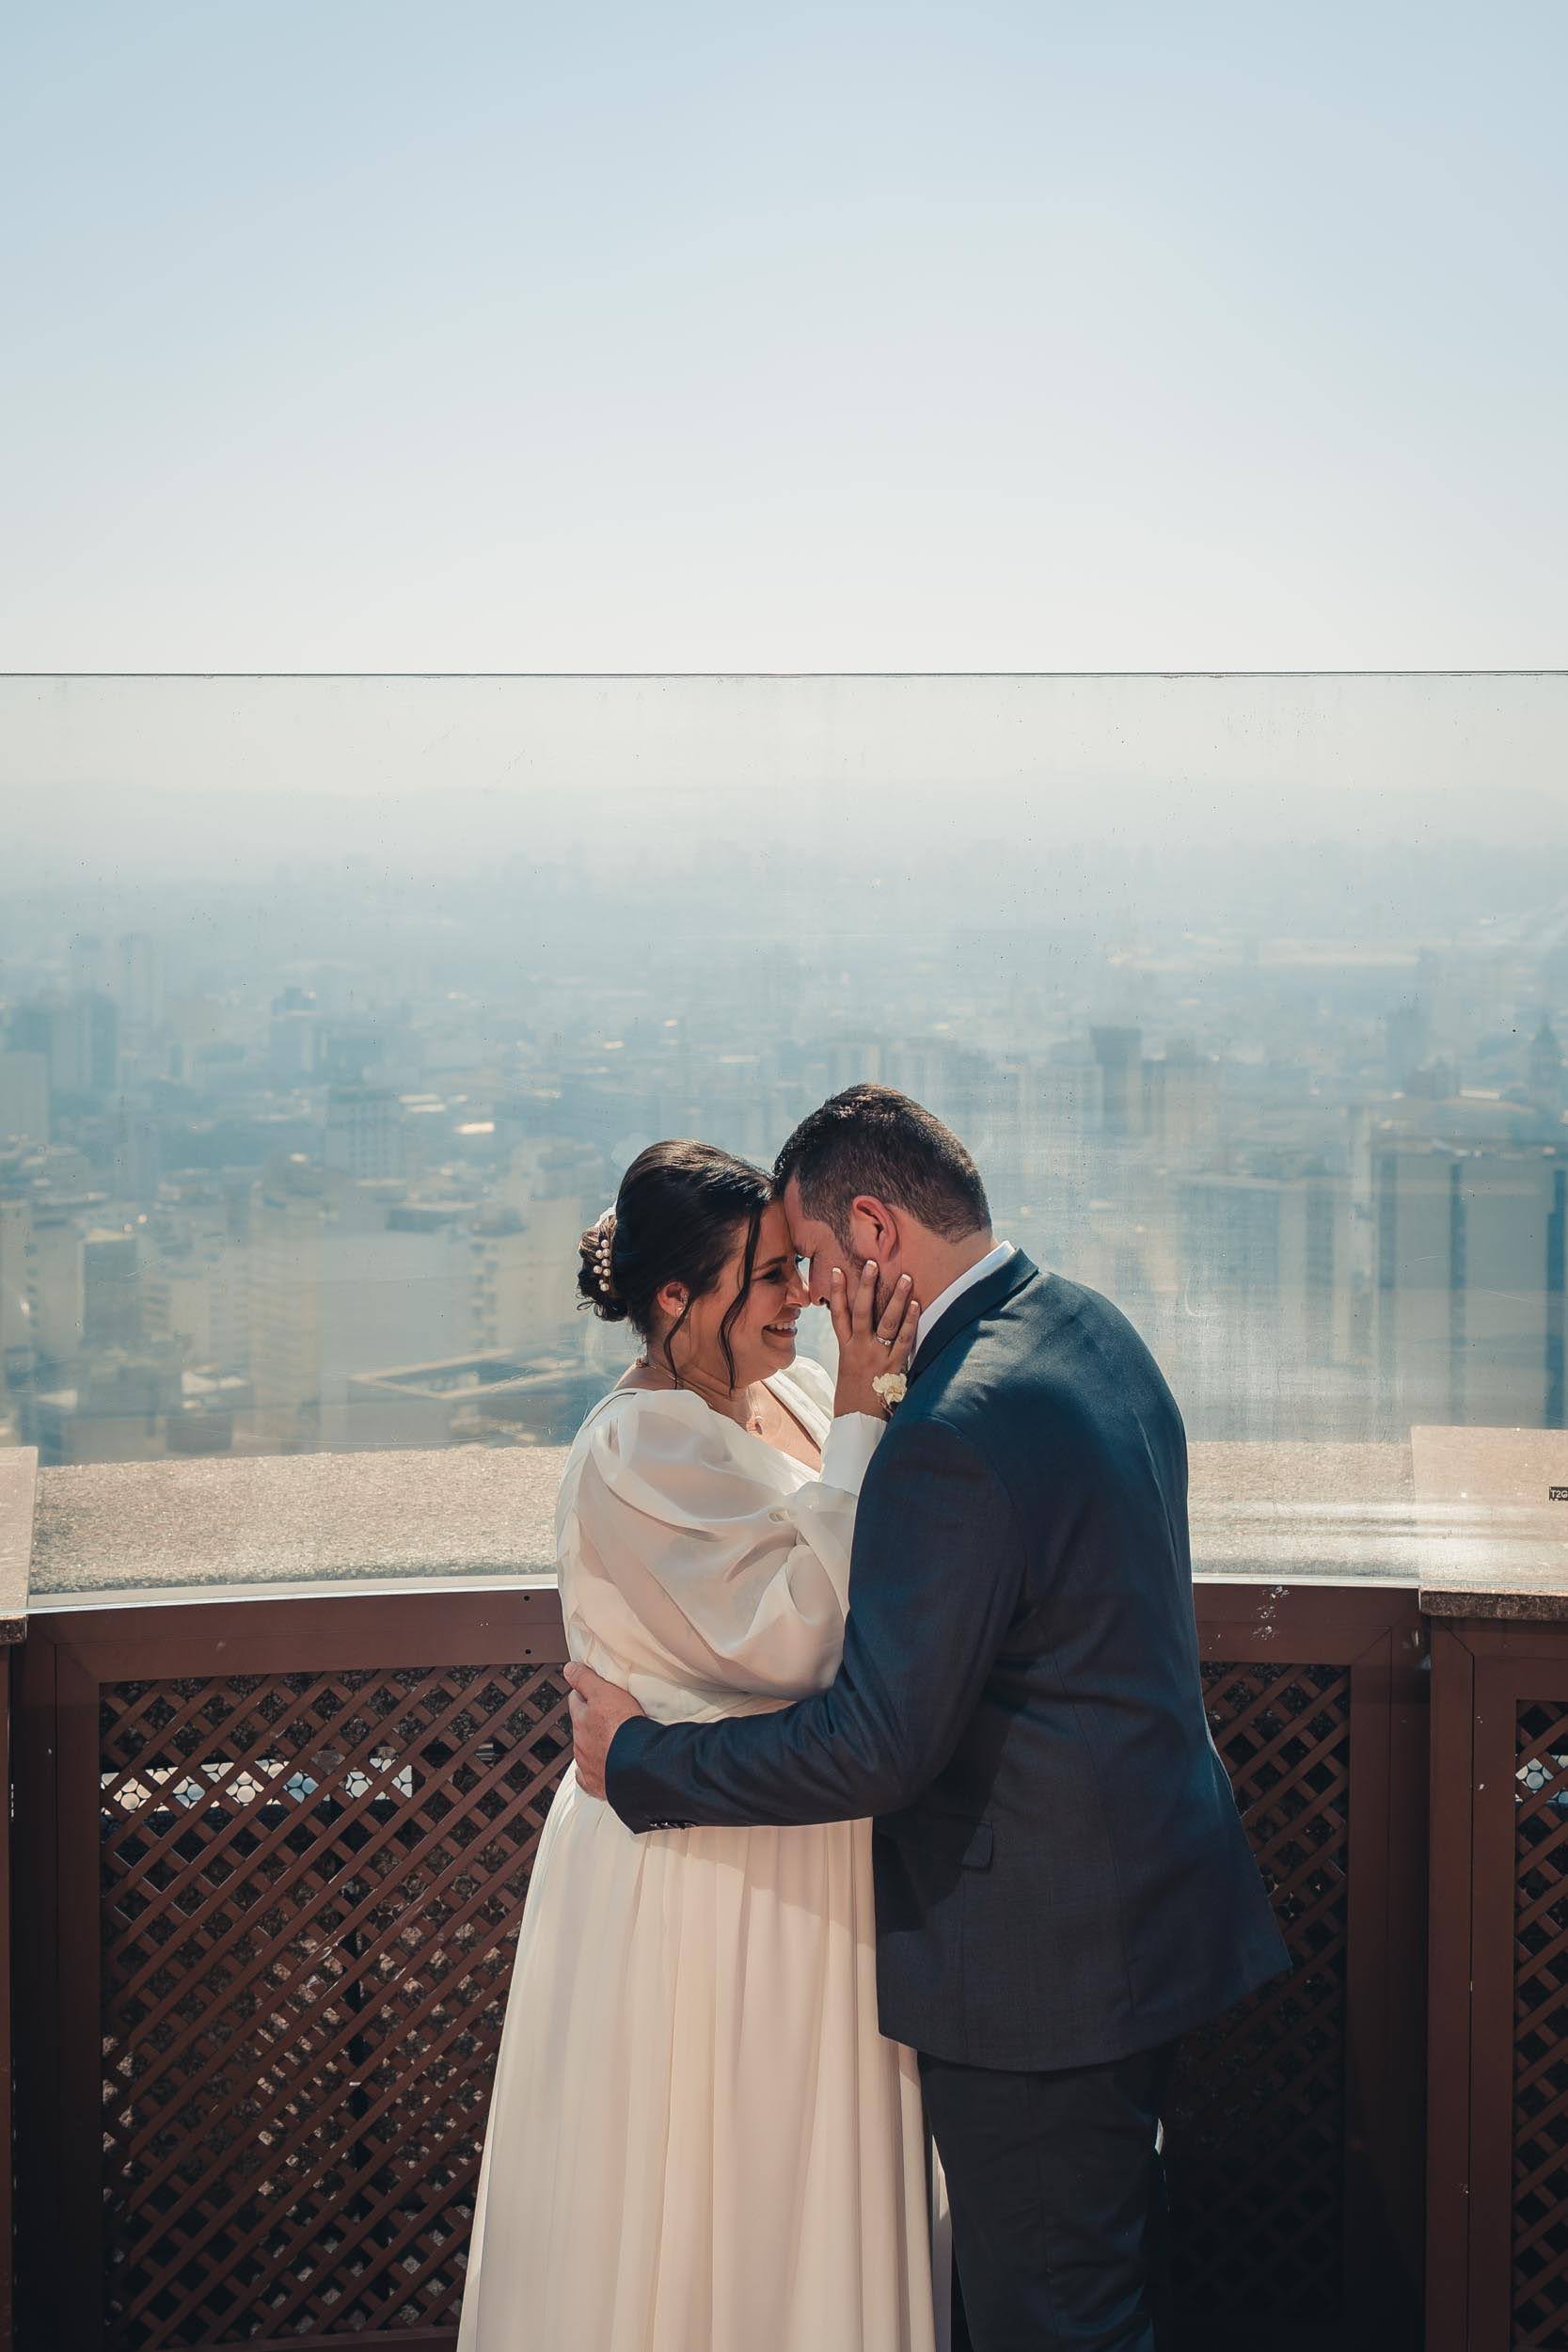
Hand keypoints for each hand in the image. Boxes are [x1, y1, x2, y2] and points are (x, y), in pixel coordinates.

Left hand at [563, 1662, 646, 1798]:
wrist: (638, 1764)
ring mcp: (587, 1764)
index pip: (577, 1701)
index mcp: (581, 1720)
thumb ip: (585, 1679)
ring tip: (611, 1740)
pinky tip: (602, 1767)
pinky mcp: (597, 1784)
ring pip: (585, 1750)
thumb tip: (568, 1668)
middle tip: (606, 1715)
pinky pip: (589, 1777)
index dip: (585, 1694)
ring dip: (594, 1744)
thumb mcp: (605, 1692)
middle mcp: (580, 1743)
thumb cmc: (624, 1727)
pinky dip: (594, 1771)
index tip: (592, 1692)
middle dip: (589, 1720)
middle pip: (581, 1726)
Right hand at [829, 1262, 919, 1418]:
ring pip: (885, 1322)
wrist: (857, 1425)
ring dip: (896, 1298)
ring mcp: (876, 1357)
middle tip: (873, 1264)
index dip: (837, 1292)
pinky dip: (910, 1322)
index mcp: (845, 1350)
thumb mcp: (847, 1372)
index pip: (838, 1315)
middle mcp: (858, 1349)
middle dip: (867, 1287)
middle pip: (861, 1312)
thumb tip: (860, 1337)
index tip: (839, 1271)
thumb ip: (854, 1352)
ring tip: (905, 1277)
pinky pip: (903, 1341)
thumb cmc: (852, 1400)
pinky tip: (916, 1305)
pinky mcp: (892, 1367)